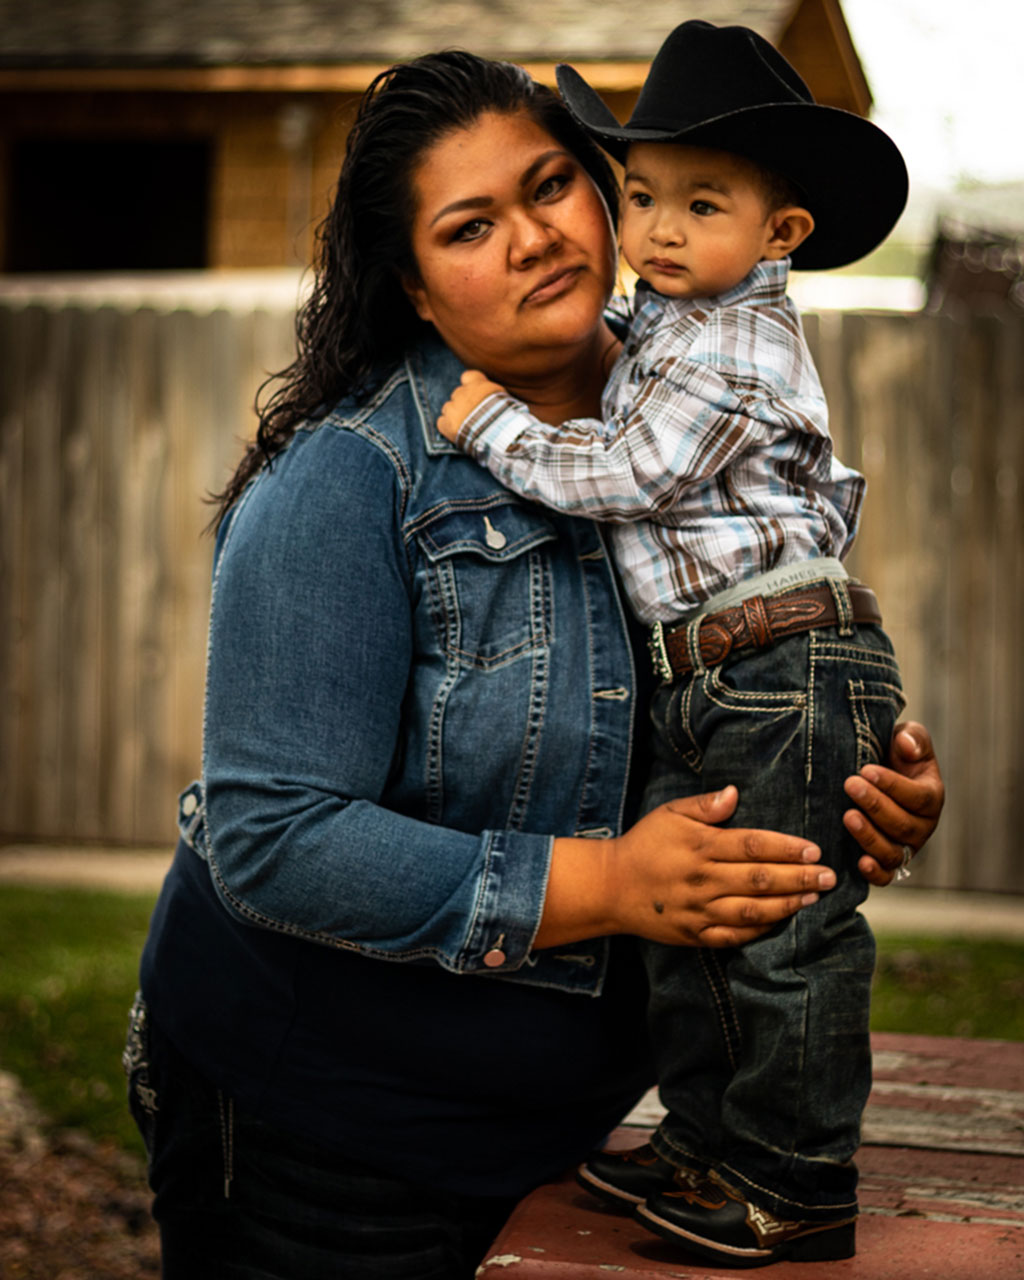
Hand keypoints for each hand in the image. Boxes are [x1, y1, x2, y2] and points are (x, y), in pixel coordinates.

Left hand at [436, 369, 504, 441]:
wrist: (499, 436)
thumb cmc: (506, 419)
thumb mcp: (505, 400)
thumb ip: (493, 395)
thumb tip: (492, 398)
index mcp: (479, 385)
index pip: (467, 376)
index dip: (469, 385)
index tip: (474, 393)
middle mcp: (464, 393)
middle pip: (457, 394)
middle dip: (462, 403)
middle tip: (472, 416)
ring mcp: (453, 408)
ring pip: (448, 407)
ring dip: (454, 415)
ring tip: (466, 427)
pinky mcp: (446, 424)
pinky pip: (441, 422)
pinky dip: (447, 427)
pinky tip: (457, 433)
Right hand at [537, 787, 834, 950]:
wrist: (611, 887)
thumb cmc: (646, 844)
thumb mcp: (669, 813)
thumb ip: (704, 805)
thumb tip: (735, 792)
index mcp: (699, 846)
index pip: (752, 846)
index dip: (786, 848)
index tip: (814, 849)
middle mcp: (702, 880)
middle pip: (759, 879)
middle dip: (799, 878)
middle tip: (829, 877)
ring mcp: (699, 910)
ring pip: (751, 911)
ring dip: (786, 905)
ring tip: (813, 899)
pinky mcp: (694, 935)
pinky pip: (734, 937)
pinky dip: (760, 931)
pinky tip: (781, 922)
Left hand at [842, 721, 944, 885]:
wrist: (871, 777)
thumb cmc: (892, 755)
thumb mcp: (906, 738)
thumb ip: (912, 738)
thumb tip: (907, 746)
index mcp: (932, 797)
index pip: (918, 797)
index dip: (893, 786)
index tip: (866, 769)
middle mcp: (922, 827)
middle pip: (903, 825)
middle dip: (876, 805)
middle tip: (850, 784)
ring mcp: (905, 847)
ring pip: (893, 852)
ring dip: (870, 836)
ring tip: (848, 816)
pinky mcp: (886, 862)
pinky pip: (886, 876)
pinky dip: (875, 873)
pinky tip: (859, 862)